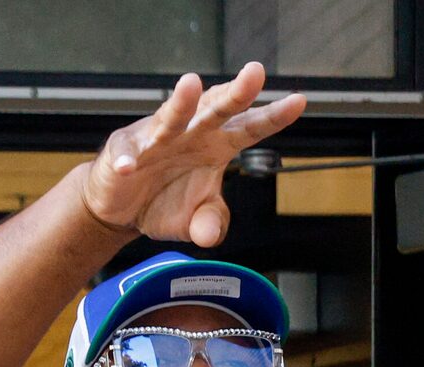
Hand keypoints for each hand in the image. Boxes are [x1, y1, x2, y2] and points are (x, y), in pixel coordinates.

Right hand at [79, 64, 306, 247]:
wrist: (125, 208)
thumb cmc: (166, 202)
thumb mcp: (196, 220)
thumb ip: (210, 223)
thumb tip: (209, 236)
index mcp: (218, 145)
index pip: (250, 128)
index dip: (273, 116)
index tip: (299, 101)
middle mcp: (192, 133)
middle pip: (217, 109)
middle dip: (236, 92)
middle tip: (255, 73)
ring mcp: (157, 138)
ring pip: (172, 116)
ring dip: (181, 102)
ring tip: (189, 85)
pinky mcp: (125, 151)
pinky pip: (126, 154)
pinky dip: (127, 160)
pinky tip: (127, 168)